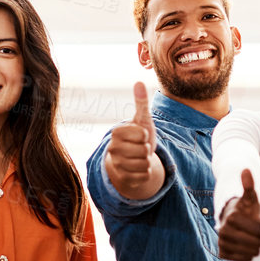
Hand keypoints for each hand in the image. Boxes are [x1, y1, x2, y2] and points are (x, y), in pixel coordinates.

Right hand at [102, 81, 163, 198]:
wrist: (132, 159)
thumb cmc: (138, 137)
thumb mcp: (142, 120)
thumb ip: (141, 103)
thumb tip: (139, 82)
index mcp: (116, 133)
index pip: (141, 135)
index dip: (145, 135)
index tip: (139, 136)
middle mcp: (112, 149)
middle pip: (143, 150)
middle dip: (147, 149)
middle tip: (140, 148)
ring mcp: (116, 165)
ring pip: (144, 164)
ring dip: (147, 161)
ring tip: (139, 158)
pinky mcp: (123, 179)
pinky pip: (144, 176)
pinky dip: (146, 173)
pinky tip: (138, 169)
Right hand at [216, 168, 259, 260]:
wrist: (229, 220)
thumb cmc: (243, 209)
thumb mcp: (249, 197)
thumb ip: (248, 185)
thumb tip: (246, 170)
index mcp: (232, 217)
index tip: (256, 221)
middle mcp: (224, 231)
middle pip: (257, 243)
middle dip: (259, 237)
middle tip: (252, 231)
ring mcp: (222, 243)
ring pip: (251, 253)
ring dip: (254, 246)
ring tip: (249, 238)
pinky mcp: (223, 253)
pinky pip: (244, 260)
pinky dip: (247, 255)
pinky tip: (245, 247)